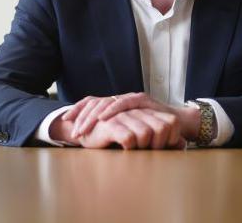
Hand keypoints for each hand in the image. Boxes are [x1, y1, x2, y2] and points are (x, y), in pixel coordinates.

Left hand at [66, 92, 200, 140]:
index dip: (77, 110)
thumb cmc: (151, 132)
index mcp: (114, 105)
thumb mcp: (126, 132)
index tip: (65, 121)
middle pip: (94, 102)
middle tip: (73, 130)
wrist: (175, 124)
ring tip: (83, 127)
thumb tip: (92, 143)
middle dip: (81, 116)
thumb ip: (113, 133)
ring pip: (105, 102)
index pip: (91, 103)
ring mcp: (129, 98)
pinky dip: (111, 110)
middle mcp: (119, 99)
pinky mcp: (140, 99)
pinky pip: (123, 103)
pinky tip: (102, 118)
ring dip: (92, 115)